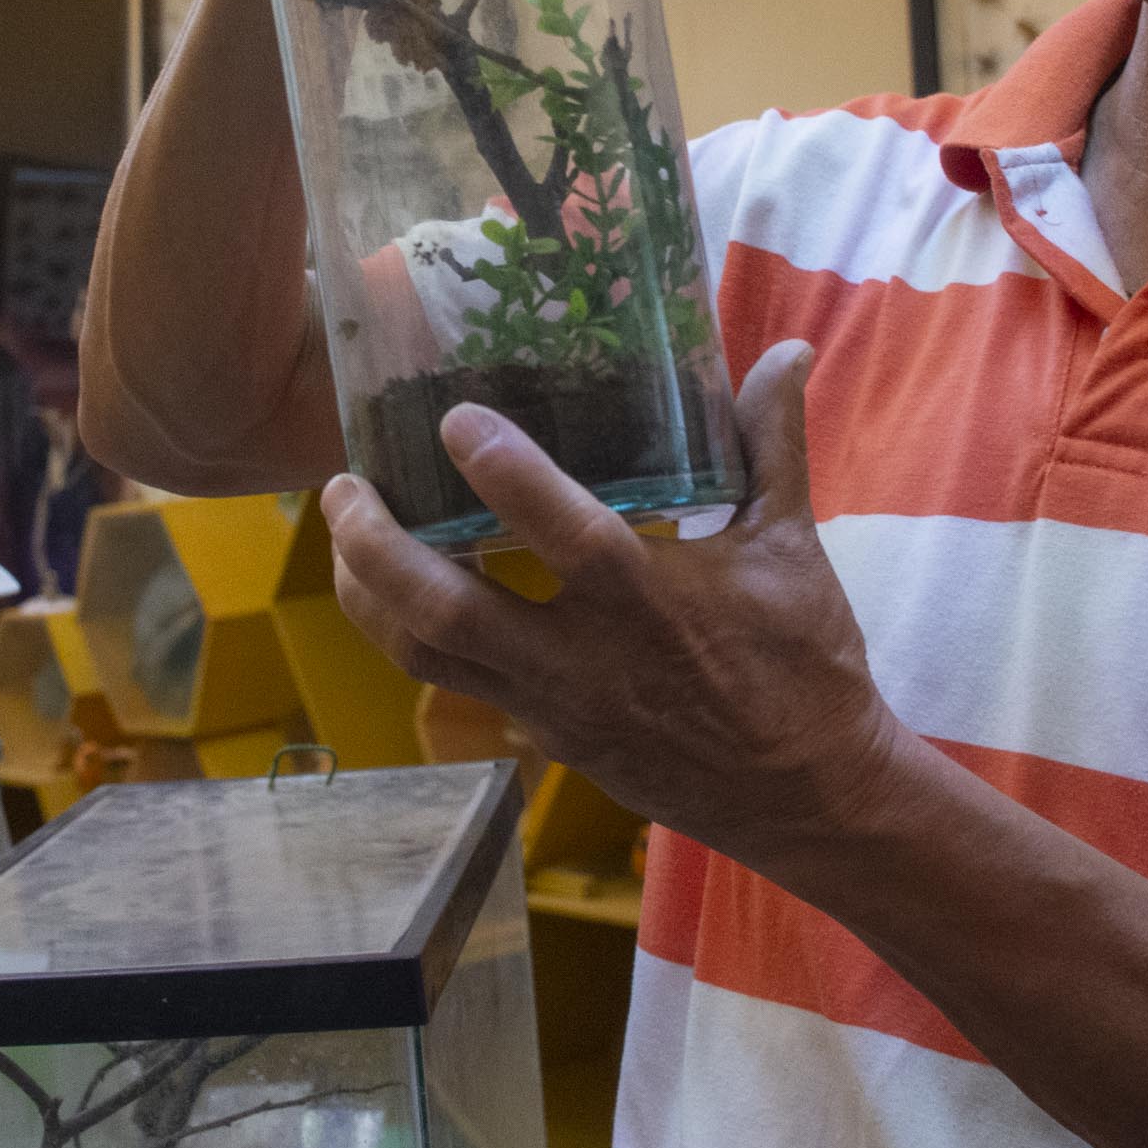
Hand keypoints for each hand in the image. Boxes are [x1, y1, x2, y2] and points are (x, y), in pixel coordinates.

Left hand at [320, 339, 909, 874]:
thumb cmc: (804, 665)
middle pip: (443, 611)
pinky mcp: (545, 739)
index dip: (503, 473)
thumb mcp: (794, 547)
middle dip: (375, 548)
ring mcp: (553, 706)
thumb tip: (782, 350)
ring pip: (427, 656)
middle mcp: (583, 659)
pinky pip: (459, 684)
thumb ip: (772, 443)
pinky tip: (399, 593)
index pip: (562, 532)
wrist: (805, 797)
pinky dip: (417, 636)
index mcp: (647, 601)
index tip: (454, 418)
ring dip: (369, 596)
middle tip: (341, 486)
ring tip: (346, 536)